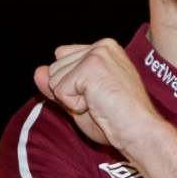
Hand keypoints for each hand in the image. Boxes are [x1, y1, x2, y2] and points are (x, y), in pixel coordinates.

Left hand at [33, 39, 155, 148]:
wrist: (138, 132)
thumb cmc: (116, 121)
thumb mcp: (80, 100)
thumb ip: (58, 85)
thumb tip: (38, 71)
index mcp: (103, 49)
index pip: (61, 58)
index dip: (70, 86)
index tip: (97, 97)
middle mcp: (101, 45)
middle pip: (54, 68)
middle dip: (69, 93)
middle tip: (99, 103)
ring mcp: (97, 53)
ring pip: (54, 79)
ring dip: (72, 100)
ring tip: (100, 103)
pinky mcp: (91, 66)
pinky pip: (60, 90)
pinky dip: (74, 105)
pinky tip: (97, 105)